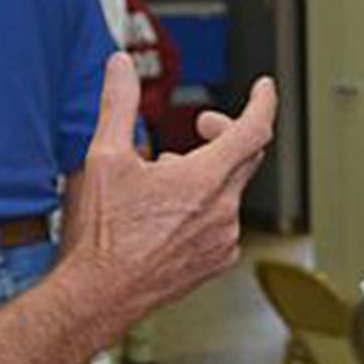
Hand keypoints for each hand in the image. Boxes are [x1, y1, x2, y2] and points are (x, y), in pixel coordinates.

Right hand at [61, 55, 274, 334]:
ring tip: (167, 176)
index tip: (263, 88)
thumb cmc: (103, 236)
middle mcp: (223, 210)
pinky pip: (224, 223)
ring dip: (208, 173)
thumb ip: (118, 104)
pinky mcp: (216, 262)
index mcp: (204, 179)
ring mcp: (223, 240)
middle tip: (201, 125)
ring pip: (231, 191)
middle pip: (246, 155)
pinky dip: (206, 206)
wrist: (99, 295)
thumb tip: (120, 67)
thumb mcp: (104, 157)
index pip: (253, 128)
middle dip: (226, 131)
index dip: (262, 101)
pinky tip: (171, 213)